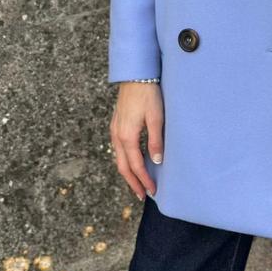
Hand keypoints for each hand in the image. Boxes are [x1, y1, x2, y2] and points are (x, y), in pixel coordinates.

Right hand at [109, 82, 163, 201]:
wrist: (136, 75)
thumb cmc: (148, 94)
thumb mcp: (156, 117)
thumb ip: (155, 140)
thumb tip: (156, 162)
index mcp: (127, 136)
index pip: (135, 166)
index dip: (144, 180)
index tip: (152, 192)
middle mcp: (117, 135)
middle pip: (123, 167)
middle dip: (133, 183)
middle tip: (143, 195)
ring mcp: (115, 129)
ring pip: (119, 158)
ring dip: (128, 172)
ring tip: (138, 182)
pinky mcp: (116, 124)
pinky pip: (118, 149)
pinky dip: (125, 160)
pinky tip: (132, 161)